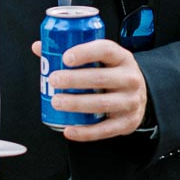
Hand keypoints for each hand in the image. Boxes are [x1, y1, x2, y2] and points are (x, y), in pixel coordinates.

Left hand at [31, 37, 147, 141]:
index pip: (105, 50)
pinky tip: (69, 129)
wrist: (140, 97)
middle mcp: (130, 78)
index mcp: (122, 58)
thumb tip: (39, 47)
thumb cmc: (113, 74)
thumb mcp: (101, 59)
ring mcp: (131, 102)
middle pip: (101, 78)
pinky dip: (85, 132)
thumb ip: (72, 52)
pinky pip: (105, 129)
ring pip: (102, 104)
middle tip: (53, 80)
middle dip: (74, 80)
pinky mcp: (127, 122)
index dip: (85, 52)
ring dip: (76, 104)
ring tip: (56, 101)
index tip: (65, 58)